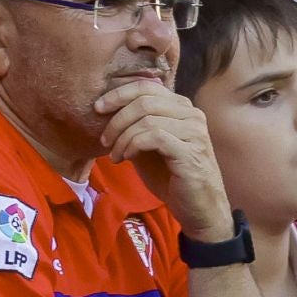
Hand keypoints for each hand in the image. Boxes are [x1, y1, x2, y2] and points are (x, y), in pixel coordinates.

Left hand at [94, 79, 233, 239]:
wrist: (198, 209)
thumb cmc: (171, 177)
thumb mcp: (148, 147)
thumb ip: (135, 126)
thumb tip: (107, 111)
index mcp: (182, 108)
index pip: (147, 87)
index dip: (119, 94)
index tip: (98, 108)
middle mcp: (192, 114)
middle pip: (145, 100)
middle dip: (117, 119)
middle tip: (104, 139)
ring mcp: (194, 132)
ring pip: (147, 119)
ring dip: (123, 137)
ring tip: (114, 155)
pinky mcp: (191, 151)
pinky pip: (154, 137)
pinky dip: (133, 145)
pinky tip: (126, 158)